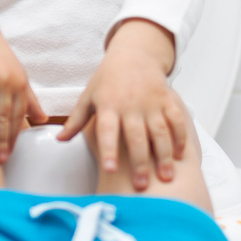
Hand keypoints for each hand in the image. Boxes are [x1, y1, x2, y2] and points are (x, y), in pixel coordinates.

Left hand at [57, 19, 187, 189]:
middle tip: (141, 186)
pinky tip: (181, 156)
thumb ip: (76, 120)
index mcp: (109, 105)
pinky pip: (177, 120)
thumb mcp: (89, 96)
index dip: (109, 150)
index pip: (107, 130)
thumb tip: (59, 140)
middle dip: (139, 162)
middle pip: (136, 137)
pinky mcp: (168, 100)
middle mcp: (131, 105)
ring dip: (164, 155)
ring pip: (160, 132)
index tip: (110, 170)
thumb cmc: (108, 79)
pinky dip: (180, 137)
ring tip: (166, 177)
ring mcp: (152, 103)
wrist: (134, 54)